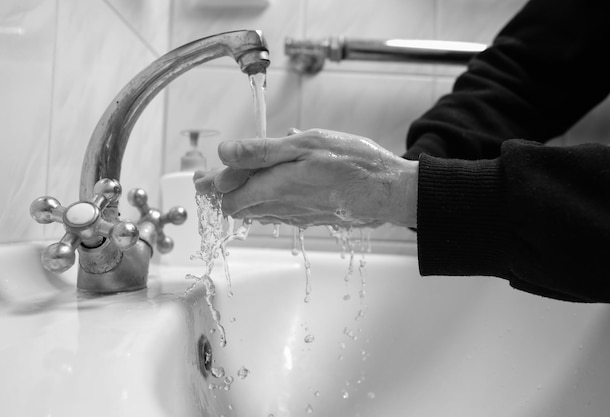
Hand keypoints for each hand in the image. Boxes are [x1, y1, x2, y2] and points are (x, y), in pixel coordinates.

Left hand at [194, 129, 417, 227]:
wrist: (388, 191)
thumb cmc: (353, 163)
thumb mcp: (306, 144)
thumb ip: (262, 151)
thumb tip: (224, 153)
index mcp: (274, 187)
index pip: (227, 194)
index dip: (211, 184)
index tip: (200, 175)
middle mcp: (280, 207)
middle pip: (236, 206)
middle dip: (222, 190)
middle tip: (212, 174)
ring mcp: (295, 216)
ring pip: (255, 211)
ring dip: (242, 195)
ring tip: (237, 176)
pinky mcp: (308, 218)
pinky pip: (276, 213)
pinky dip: (265, 200)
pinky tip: (273, 184)